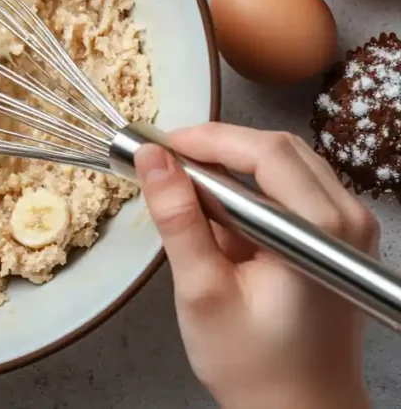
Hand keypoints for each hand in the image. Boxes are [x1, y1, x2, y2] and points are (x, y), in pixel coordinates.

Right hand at [135, 123, 377, 408]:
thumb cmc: (254, 364)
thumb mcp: (203, 291)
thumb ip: (178, 219)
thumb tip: (152, 159)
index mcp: (321, 231)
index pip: (264, 152)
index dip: (206, 139)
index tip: (158, 147)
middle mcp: (347, 218)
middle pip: (278, 149)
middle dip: (216, 147)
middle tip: (165, 164)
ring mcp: (350, 226)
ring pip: (286, 162)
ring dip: (232, 166)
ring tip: (185, 191)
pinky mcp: (341, 235)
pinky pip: (294, 187)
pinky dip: (252, 189)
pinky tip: (219, 215)